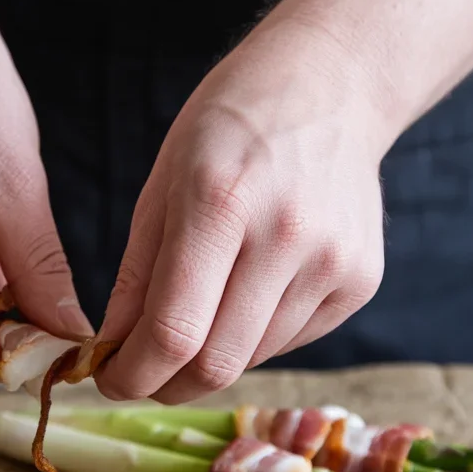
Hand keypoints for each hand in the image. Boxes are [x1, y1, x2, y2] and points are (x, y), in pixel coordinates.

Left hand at [95, 14, 389, 402]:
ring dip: (209, 359)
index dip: (132, 375)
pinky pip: (291, 340)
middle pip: (218, 364)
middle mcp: (286, 237)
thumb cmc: (231, 127)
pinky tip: (246, 295)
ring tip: (194, 321)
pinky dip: (253, 338)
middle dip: (166, 386)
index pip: (174, 333)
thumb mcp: (162, 184)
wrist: (333, 85)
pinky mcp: (362, 281)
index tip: (110, 379)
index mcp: (220, 203)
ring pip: (253, 358)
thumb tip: (113, 351)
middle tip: (141, 376)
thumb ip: (137, 276)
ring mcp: (333, 263)